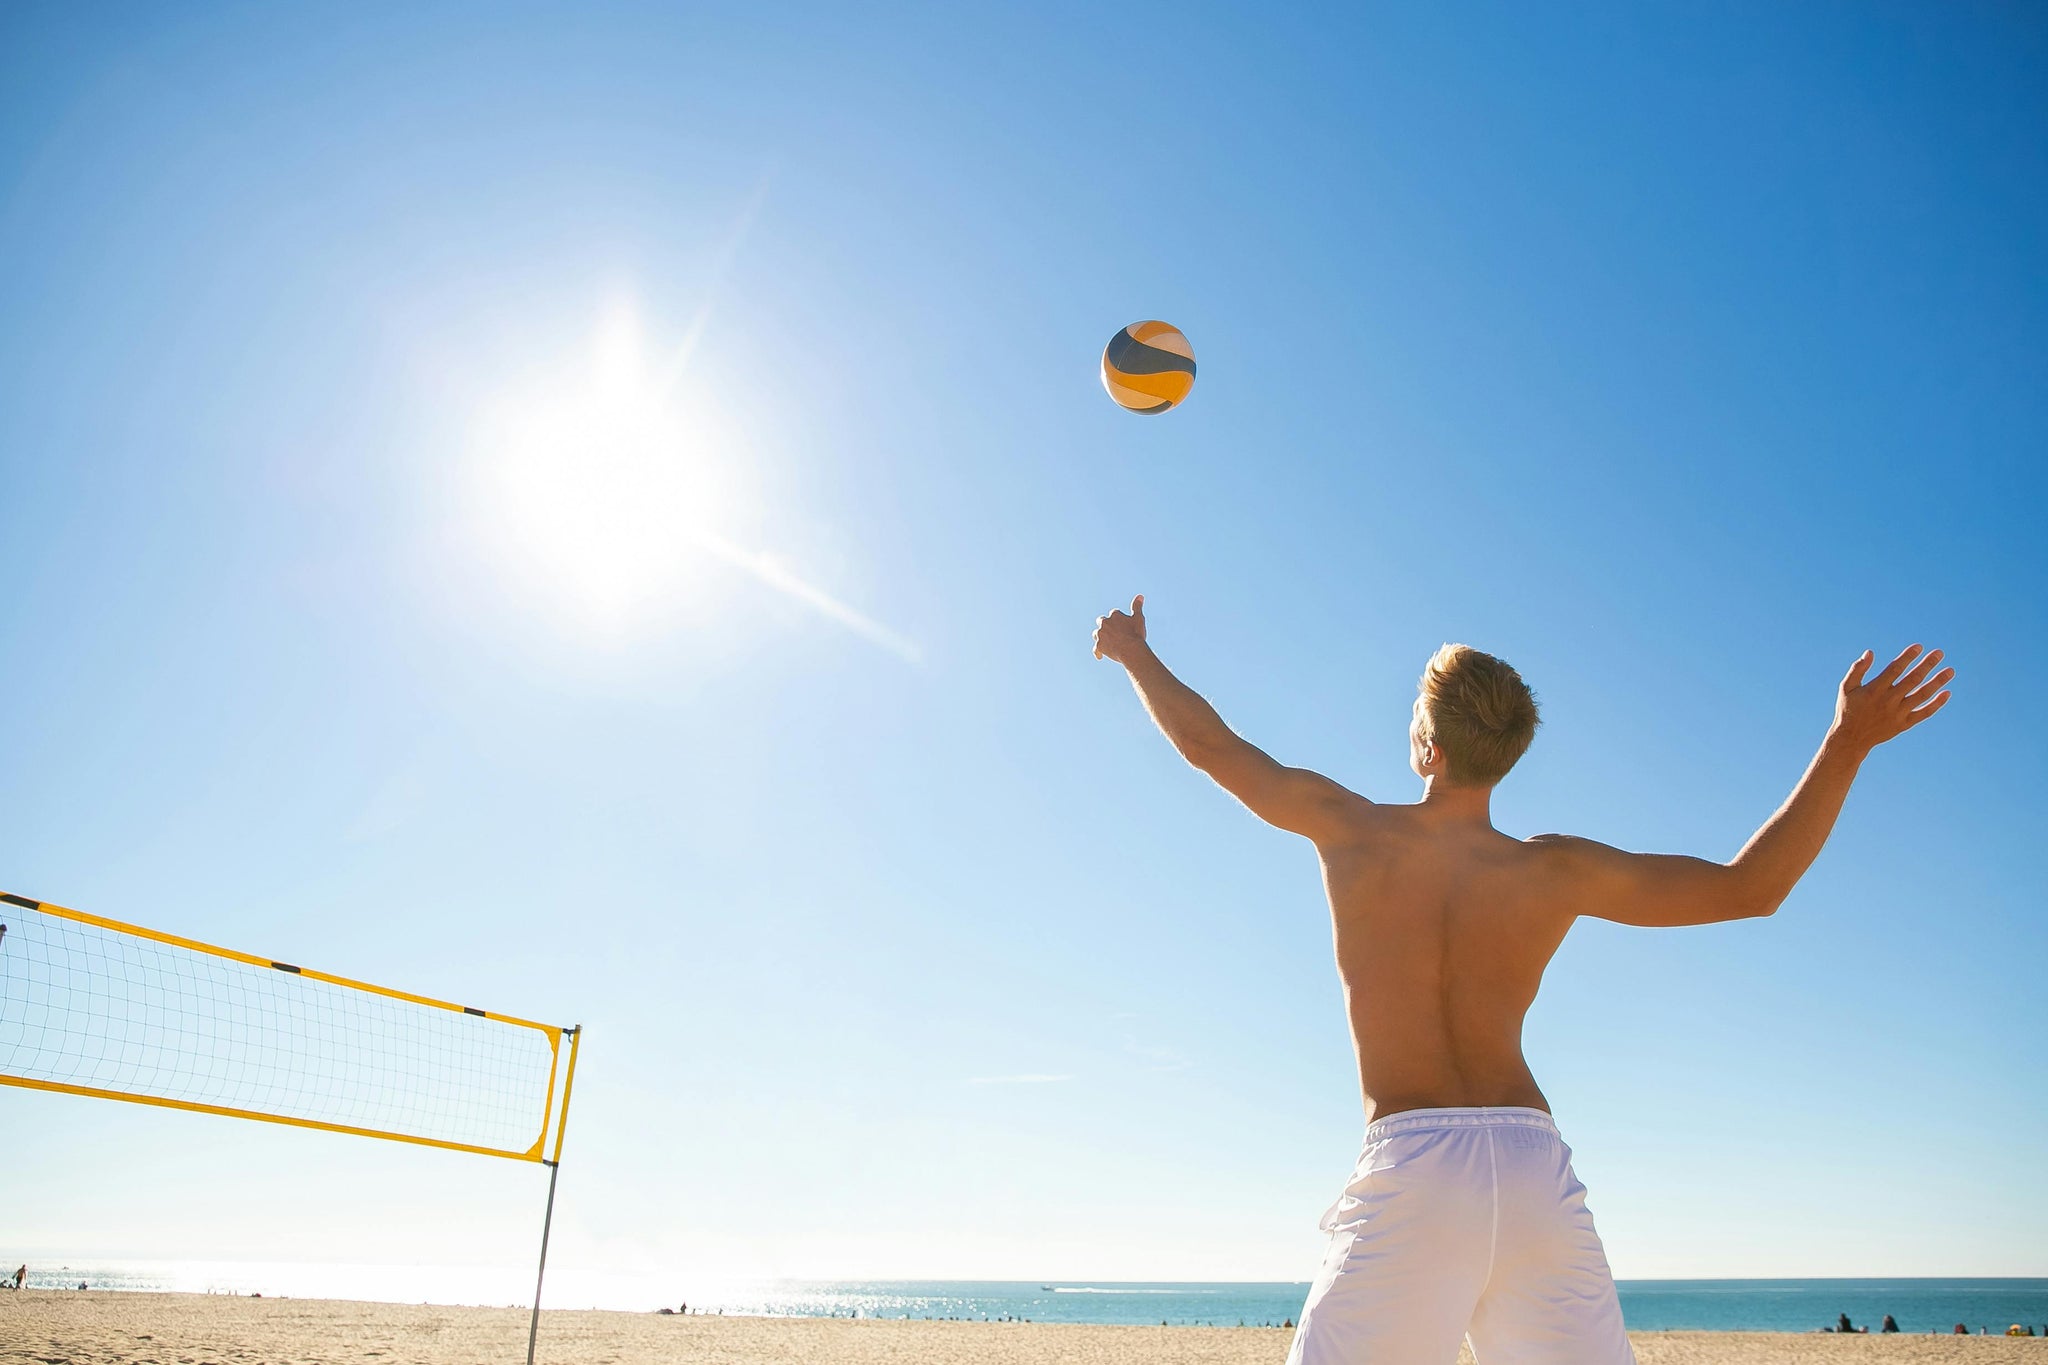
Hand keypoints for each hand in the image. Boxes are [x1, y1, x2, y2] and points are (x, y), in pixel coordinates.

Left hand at [1092, 594, 1148, 664]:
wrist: (1131, 650)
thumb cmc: (1136, 634)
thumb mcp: (1138, 619)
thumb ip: (1137, 607)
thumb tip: (1140, 596)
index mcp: (1114, 615)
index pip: (1114, 614)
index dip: (1118, 619)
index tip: (1122, 624)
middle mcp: (1105, 623)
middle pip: (1101, 621)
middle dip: (1105, 625)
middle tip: (1111, 631)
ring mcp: (1101, 634)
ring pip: (1096, 634)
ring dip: (1099, 636)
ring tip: (1105, 641)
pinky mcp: (1099, 646)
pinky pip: (1096, 649)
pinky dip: (1098, 652)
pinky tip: (1100, 656)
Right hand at [1832, 644, 1952, 751]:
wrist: (1851, 738)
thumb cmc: (1848, 709)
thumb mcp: (1846, 687)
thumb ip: (1857, 669)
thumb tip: (1870, 652)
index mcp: (1874, 689)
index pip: (1895, 669)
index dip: (1907, 657)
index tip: (1919, 646)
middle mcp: (1888, 701)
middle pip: (1912, 679)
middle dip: (1927, 665)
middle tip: (1940, 653)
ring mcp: (1897, 713)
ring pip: (1922, 695)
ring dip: (1937, 682)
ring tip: (1950, 670)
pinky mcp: (1904, 724)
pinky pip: (1924, 713)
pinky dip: (1936, 704)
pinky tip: (1947, 693)